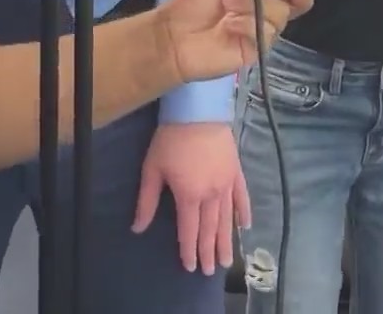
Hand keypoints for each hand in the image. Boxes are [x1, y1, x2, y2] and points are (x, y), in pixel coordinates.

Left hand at [133, 122, 248, 274]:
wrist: (198, 111)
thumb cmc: (171, 139)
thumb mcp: (152, 169)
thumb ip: (147, 201)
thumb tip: (138, 228)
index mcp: (189, 196)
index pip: (189, 230)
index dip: (188, 250)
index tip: (190, 267)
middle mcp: (211, 195)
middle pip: (210, 229)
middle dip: (209, 251)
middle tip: (212, 271)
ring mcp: (227, 184)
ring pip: (227, 219)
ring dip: (227, 240)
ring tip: (229, 259)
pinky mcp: (236, 172)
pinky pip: (242, 197)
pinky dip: (243, 212)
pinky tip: (245, 226)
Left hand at [155, 0, 313, 83]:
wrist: (173, 36)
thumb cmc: (192, 3)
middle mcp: (266, 7)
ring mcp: (264, 29)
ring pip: (281, 13)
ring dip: (253, 4)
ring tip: (227, 4)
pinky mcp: (258, 49)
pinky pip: (267, 33)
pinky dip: (248, 24)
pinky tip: (229, 25)